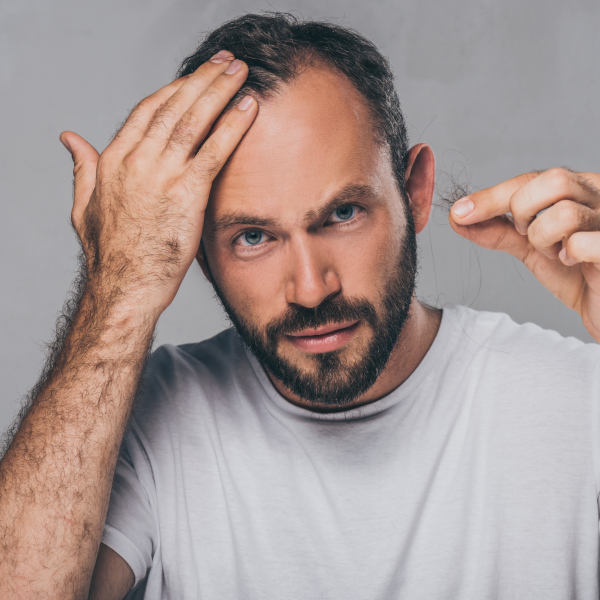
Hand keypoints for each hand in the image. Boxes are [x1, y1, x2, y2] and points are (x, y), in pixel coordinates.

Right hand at [59, 51, 256, 314]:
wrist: (125, 286)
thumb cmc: (110, 253)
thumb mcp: (84, 206)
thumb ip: (82, 168)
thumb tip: (70, 139)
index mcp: (113, 159)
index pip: (146, 111)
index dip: (174, 90)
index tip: (195, 78)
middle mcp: (136, 160)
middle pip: (172, 106)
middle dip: (202, 79)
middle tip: (225, 61)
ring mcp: (161, 174)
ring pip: (193, 119)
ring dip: (219, 90)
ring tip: (239, 71)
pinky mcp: (186, 192)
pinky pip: (214, 150)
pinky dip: (233, 125)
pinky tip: (249, 107)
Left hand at [449, 168, 599, 341]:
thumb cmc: (576, 275)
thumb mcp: (532, 249)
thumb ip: (500, 231)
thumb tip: (458, 217)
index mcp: (580, 189)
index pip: (531, 180)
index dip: (492, 196)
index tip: (459, 213)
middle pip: (552, 180)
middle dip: (524, 211)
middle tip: (527, 236)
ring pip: (564, 213)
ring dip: (544, 239)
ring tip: (555, 254)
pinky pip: (582, 243)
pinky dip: (568, 255)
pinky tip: (574, 263)